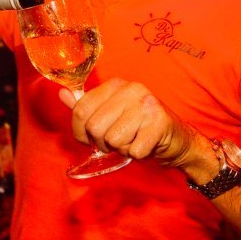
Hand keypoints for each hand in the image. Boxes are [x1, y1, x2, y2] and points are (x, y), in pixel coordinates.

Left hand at [58, 79, 201, 166]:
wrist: (178, 140)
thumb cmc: (139, 128)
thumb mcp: (110, 114)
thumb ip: (86, 105)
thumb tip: (62, 93)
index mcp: (116, 84)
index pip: (81, 109)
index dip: (80, 132)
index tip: (90, 138)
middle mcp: (132, 89)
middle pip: (95, 127)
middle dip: (103, 143)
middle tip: (118, 141)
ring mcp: (147, 105)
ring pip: (113, 139)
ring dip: (121, 148)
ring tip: (133, 140)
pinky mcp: (160, 123)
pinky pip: (133, 150)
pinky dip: (137, 155)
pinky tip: (145, 145)